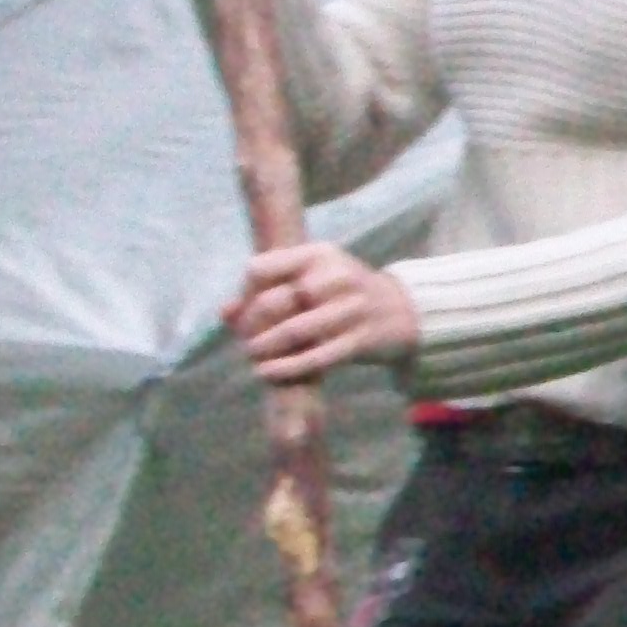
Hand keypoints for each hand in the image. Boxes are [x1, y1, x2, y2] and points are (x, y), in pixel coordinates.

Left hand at [229, 240, 420, 382]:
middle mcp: (334, 276)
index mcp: (318, 253)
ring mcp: (350, 309)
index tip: (244, 311)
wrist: (402, 311)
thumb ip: (268, 289)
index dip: (244, 292)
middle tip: (245, 341)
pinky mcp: (359, 340)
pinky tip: (267, 373)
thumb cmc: (343, 294)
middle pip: (272, 302)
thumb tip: (224, 313)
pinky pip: (314, 358)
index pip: (260, 268)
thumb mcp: (312, 277)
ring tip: (253, 357)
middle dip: (250, 327)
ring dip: (264, 349)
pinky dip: (285, 368)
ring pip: (291, 332)